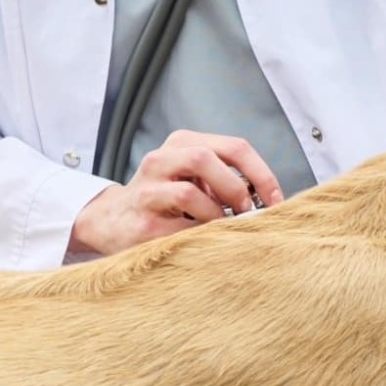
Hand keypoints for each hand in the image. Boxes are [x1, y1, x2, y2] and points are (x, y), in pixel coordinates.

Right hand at [68, 130, 286, 256]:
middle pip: (205, 158)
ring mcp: (147, 191)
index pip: (233, 146)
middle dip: (235, 188)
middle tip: (246, 212)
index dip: (261, 173)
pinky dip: (200, 236)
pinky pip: (180, 229)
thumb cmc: (162, 200)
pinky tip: (203, 241)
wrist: (110, 221)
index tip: (275, 199)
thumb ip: (223, 178)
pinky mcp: (143, 223)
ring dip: (216, 215)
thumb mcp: (191, 176)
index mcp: (180, 144)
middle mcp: (160, 161)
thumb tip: (267, 199)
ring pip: (189, 193)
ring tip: (221, 228)